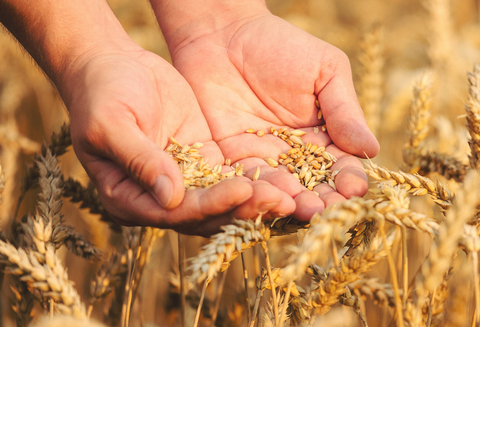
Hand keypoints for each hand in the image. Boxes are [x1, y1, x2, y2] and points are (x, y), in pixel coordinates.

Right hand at [60, 43, 295, 234]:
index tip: (242, 190)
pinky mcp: (205, 163)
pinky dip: (259, 178)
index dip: (210, 204)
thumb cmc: (100, 93)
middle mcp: (159, 200)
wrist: (111, 63)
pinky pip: (235, 176)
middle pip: (207, 214)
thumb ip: (141, 160)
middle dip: (245, 209)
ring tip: (292, 196)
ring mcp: (185, 182)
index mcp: (128, 200)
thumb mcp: (112, 124)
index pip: (175, 212)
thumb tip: (170, 198)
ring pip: (226, 200)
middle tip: (282, 202)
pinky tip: (288, 178)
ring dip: (258, 199)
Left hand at [162, 8, 379, 219]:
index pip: (341, 166)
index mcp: (324, 137)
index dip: (348, 180)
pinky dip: (253, 193)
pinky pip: (242, 181)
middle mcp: (295, 156)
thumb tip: (371, 150)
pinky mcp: (228, 159)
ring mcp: (262, 160)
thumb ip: (345, 110)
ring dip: (291, 202)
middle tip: (327, 212)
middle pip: (313, 187)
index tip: (354, 190)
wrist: (223, 32)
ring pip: (280, 189)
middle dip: (322, 201)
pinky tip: (264, 200)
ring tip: (301, 211)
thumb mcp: (325, 71)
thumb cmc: (282, 45)